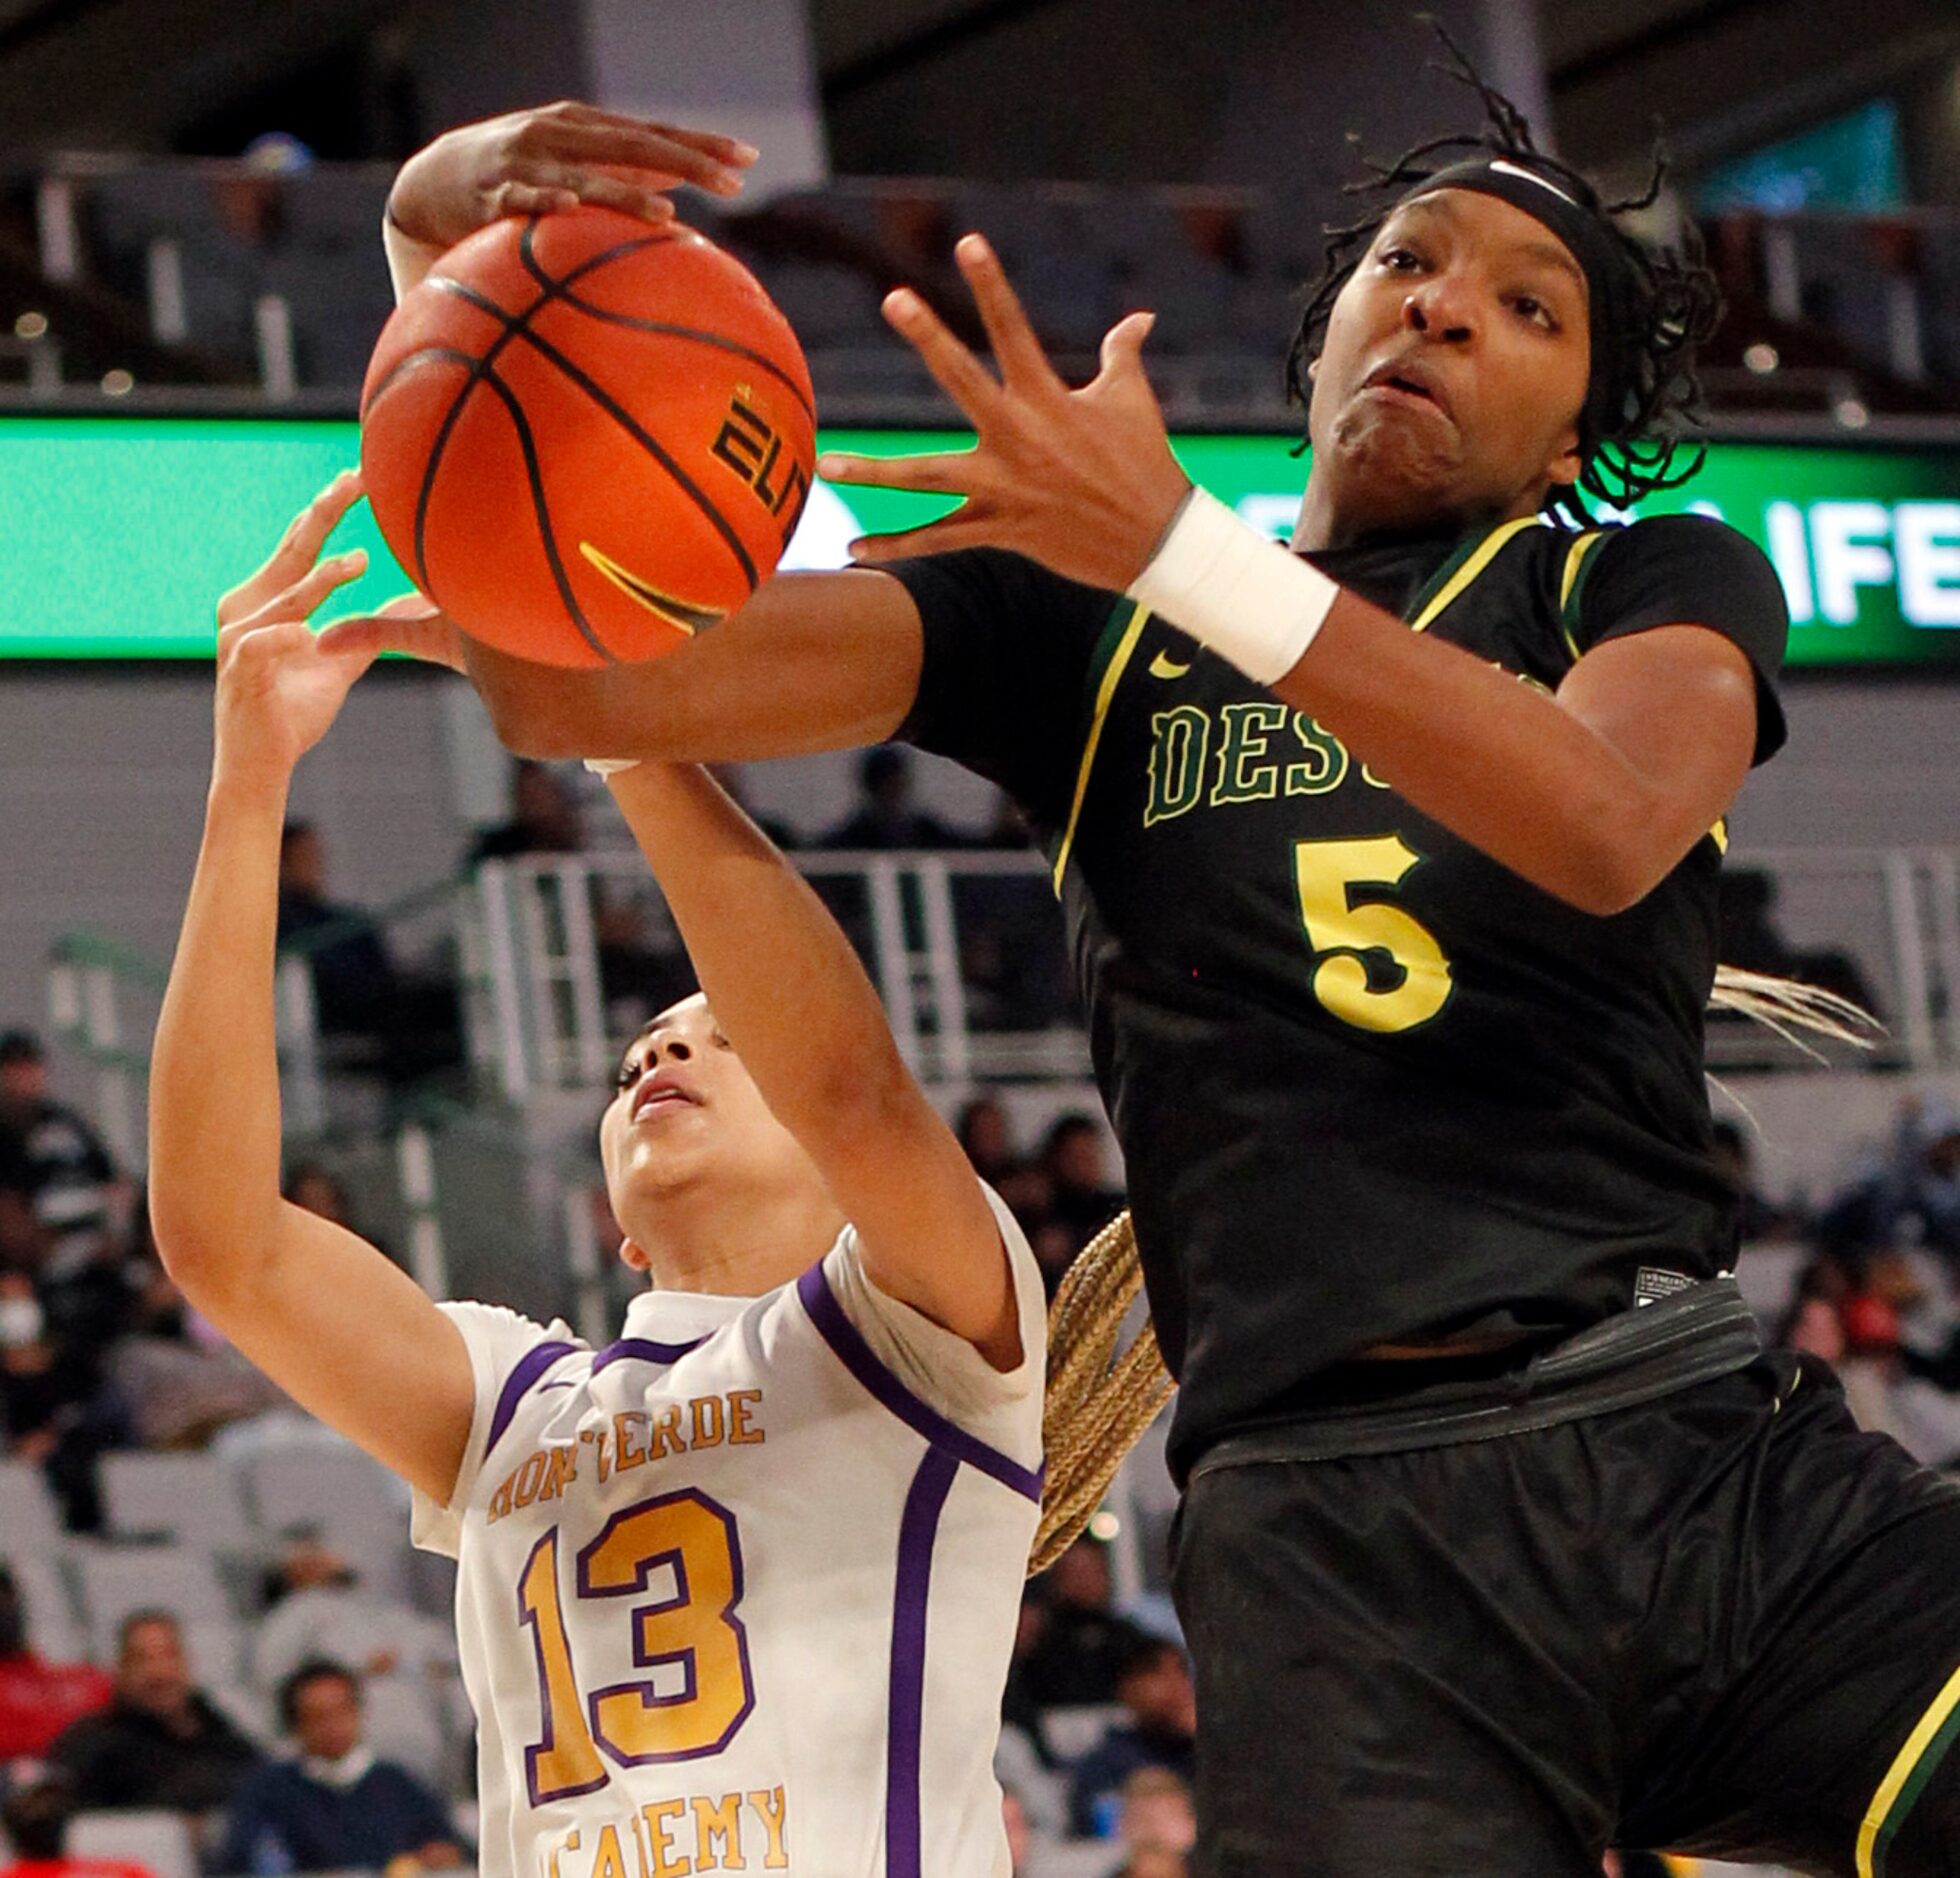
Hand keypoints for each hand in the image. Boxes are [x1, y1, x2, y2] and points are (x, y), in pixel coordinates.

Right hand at [212, 475, 385, 790]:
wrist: (260, 766)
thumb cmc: (293, 712)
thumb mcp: (340, 666)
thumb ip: (369, 633)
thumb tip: (410, 607)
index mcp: (267, 601)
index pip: (300, 545)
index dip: (327, 510)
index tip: (359, 477)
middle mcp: (247, 609)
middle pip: (289, 552)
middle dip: (322, 514)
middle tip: (356, 481)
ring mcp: (240, 638)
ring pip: (284, 597)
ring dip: (321, 579)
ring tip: (361, 562)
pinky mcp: (239, 671)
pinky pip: (262, 645)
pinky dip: (287, 636)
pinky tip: (309, 632)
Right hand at [387, 99, 757, 251]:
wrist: (431, 183)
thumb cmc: (519, 176)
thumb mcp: (574, 165)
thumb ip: (623, 172)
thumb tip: (680, 185)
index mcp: (587, 128)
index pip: (655, 134)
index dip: (701, 144)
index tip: (748, 158)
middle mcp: (563, 135)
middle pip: (634, 147)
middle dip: (686, 163)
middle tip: (732, 183)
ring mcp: (528, 161)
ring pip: (585, 177)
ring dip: (625, 193)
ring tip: (665, 214)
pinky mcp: (493, 192)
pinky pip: (523, 198)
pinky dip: (546, 202)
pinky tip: (569, 209)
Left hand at [816, 234, 1191, 591]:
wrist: (1157, 541)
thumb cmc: (1145, 464)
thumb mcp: (1133, 402)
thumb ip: (1123, 354)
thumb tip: (1141, 318)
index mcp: (1049, 399)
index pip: (1015, 329)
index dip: (992, 284)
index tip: (967, 240)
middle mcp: (1020, 438)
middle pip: (964, 381)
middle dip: (930, 337)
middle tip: (894, 296)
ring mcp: (1005, 487)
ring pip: (927, 478)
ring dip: (874, 473)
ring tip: (827, 465)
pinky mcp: (1001, 530)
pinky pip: (938, 539)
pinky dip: (897, 547)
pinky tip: (854, 551)